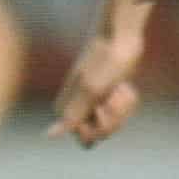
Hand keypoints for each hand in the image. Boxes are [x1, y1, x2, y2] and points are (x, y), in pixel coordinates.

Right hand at [48, 28, 142, 147]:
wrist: (119, 37)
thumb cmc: (105, 61)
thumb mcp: (91, 91)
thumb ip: (73, 115)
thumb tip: (49, 135)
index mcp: (66, 110)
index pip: (87, 141)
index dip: (99, 128)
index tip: (101, 106)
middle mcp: (77, 110)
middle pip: (103, 136)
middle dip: (115, 117)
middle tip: (113, 94)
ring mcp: (93, 104)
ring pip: (115, 125)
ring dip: (123, 107)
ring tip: (119, 87)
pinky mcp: (108, 98)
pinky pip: (124, 114)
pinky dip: (128, 101)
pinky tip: (125, 85)